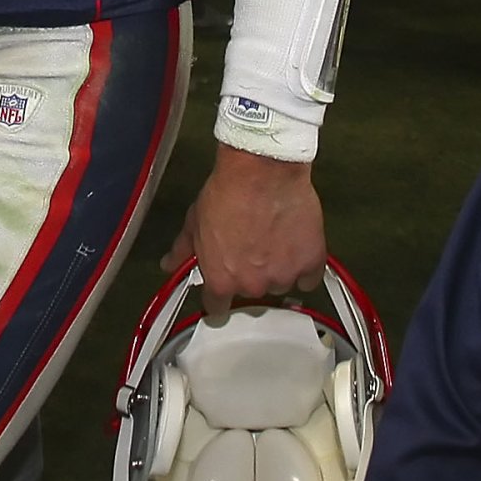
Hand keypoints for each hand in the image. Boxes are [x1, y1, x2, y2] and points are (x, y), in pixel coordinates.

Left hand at [162, 145, 326, 321]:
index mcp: (221, 280)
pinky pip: (308, 278)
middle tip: (249, 248)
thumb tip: (170, 264)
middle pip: (251, 293)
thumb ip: (183, 250)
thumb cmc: (226, 193)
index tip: (223, 288)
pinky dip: (303, 266)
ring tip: (272, 240)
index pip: (217, 308)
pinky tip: (295, 245)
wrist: (261, 172)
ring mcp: (284, 276)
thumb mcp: (194, 221)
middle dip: (249, 275)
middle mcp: (253, 285)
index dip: (219, 297)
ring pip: (280, 284)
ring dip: (277, 269)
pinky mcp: (311, 263)